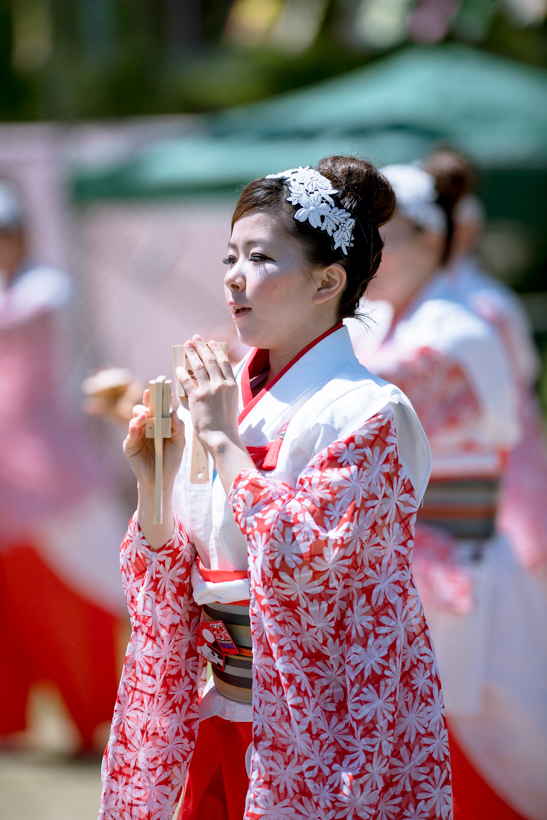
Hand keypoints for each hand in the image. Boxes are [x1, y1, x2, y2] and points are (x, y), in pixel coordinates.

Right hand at [123, 389, 184, 490]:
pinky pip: (130, 436)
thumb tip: (174, 414)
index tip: (161, 385)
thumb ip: (178, 428)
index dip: (158, 396)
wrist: (162, 479)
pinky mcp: (130, 446)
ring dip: (139, 414)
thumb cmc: (171, 459)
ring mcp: (137, 435)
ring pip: (135, 419)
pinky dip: (132, 430)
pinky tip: (135, 426)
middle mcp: (147, 426)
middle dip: (147, 402)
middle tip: (151, 396)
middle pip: (144, 408)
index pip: (157, 406)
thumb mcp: (179, 443)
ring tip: (145, 415)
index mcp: (159, 423)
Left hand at [176, 337, 239, 452]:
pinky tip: (178, 368)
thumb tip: (216, 378)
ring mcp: (209, 390)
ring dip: (191, 354)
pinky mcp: (197, 398)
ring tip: (187, 346)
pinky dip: (182, 372)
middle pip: (210, 360)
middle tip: (195, 339)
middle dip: (202, 347)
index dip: (216, 350)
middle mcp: (222, 384)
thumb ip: (225, 389)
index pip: (224, 361)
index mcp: (232, 385)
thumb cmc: (226, 424)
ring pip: (199, 366)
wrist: (222, 438)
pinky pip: (187, 381)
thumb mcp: (232, 402)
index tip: (211, 342)